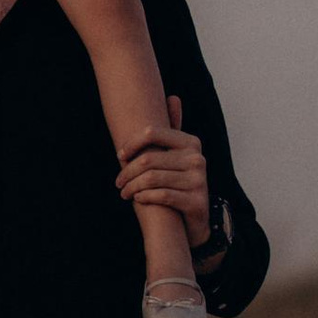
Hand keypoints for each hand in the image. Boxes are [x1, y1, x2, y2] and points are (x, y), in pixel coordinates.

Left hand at [115, 94, 210, 249]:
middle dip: (127, 172)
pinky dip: (145, 197)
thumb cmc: (178, 183)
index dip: (131, 143)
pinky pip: (161, 196)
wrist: (194, 221)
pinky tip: (138, 199)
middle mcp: (198, 158)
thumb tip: (173, 97)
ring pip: (152, 179)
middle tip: (118, 183)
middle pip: (148, 159)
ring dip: (131, 187)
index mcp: (191, 143)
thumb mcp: (177, 156)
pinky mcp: (197, 201)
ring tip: (124, 193)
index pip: (153, 133)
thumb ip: (173, 129)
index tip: (120, 155)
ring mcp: (199, 180)